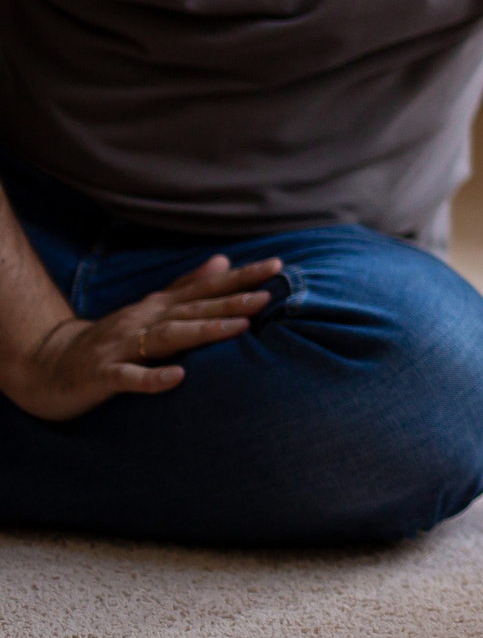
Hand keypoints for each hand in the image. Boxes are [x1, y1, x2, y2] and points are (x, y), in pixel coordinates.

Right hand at [4, 254, 280, 422]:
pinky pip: (129, 377)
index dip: (241, 278)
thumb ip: (187, 287)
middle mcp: (144, 321)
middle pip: (193, 310)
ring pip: (166, 338)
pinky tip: (177, 377)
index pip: (207, 289)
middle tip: (267, 296)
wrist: (50, 363)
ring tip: (239, 328)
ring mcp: (122, 347)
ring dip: (203, 331)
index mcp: (159, 307)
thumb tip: (223, 260)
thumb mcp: (150, 310)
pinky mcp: (103, 375)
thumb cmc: (112, 338)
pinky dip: (153, 378)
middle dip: (231, 302)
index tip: (277, 266)